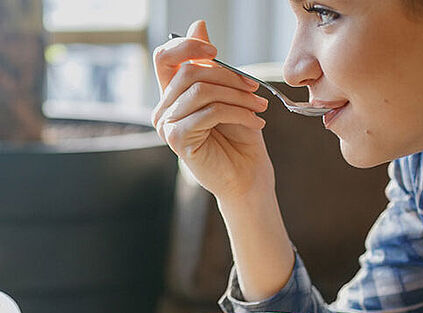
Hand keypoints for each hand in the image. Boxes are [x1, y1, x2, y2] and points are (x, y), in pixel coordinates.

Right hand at [151, 20, 272, 200]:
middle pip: (189, 72)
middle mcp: (163, 108)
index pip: (164, 57)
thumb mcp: (229, 93)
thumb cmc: (238, 137)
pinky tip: (255, 122)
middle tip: (255, 88)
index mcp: (172, 94)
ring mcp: (167, 125)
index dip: (187, 47)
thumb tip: (199, 25)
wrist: (247, 176)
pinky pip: (209, 111)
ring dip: (237, 96)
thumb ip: (211, 64)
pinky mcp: (177, 139)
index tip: (215, 52)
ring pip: (201, 90)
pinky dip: (238, 112)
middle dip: (228, 76)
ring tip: (259, 107)